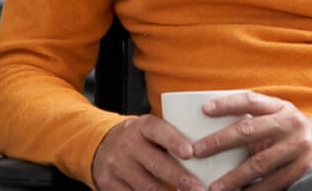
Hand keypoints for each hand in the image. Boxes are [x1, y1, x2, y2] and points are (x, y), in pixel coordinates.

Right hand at [92, 116, 207, 190]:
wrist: (101, 146)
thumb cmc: (139, 140)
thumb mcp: (150, 131)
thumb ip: (172, 138)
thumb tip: (210, 149)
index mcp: (141, 127)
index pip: (158, 131)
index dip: (174, 141)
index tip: (190, 153)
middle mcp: (128, 145)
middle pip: (156, 163)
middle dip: (180, 178)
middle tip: (199, 188)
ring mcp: (117, 166)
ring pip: (146, 186)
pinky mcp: (109, 184)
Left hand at [188, 91, 311, 190]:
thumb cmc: (294, 132)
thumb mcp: (281, 117)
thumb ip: (256, 119)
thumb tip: (213, 123)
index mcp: (281, 107)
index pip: (250, 100)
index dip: (226, 103)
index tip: (204, 110)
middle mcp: (291, 125)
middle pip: (248, 131)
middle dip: (219, 142)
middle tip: (197, 152)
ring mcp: (299, 149)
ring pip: (259, 164)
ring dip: (234, 177)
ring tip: (214, 187)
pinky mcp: (304, 171)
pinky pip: (274, 184)